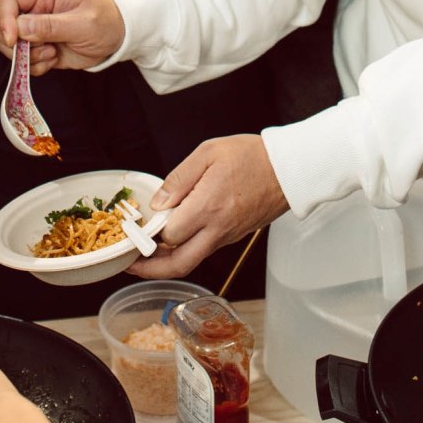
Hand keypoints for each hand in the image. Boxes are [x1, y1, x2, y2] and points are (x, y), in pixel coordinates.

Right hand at [0, 0, 124, 74]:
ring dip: (26, 56)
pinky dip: (35, 66)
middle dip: (11, 41)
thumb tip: (20, 27)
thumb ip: (51, 25)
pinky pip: (24, 61)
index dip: (4, 19)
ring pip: (8, 46)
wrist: (120, 35)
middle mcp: (35, 11)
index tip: (13, 40)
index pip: (8, 0)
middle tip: (37, 48)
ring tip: (52, 53)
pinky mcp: (40, 49)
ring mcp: (36, 31)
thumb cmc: (106, 19)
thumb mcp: (83, 22)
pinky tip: (54, 60)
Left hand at [129, 135, 288, 278]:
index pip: (170, 234)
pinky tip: (174, 239)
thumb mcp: (209, 152)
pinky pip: (205, 250)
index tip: (137, 227)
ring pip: (192, 261)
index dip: (149, 233)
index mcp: (209, 206)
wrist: (291, 169)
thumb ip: (179, 178)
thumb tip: (159, 203)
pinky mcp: (234, 236)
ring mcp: (228, 236)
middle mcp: (218, 228)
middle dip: (150, 269)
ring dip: (167, 262)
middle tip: (131, 263)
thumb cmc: (253, 156)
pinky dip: (185, 251)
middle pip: (179, 264)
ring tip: (146, 253)